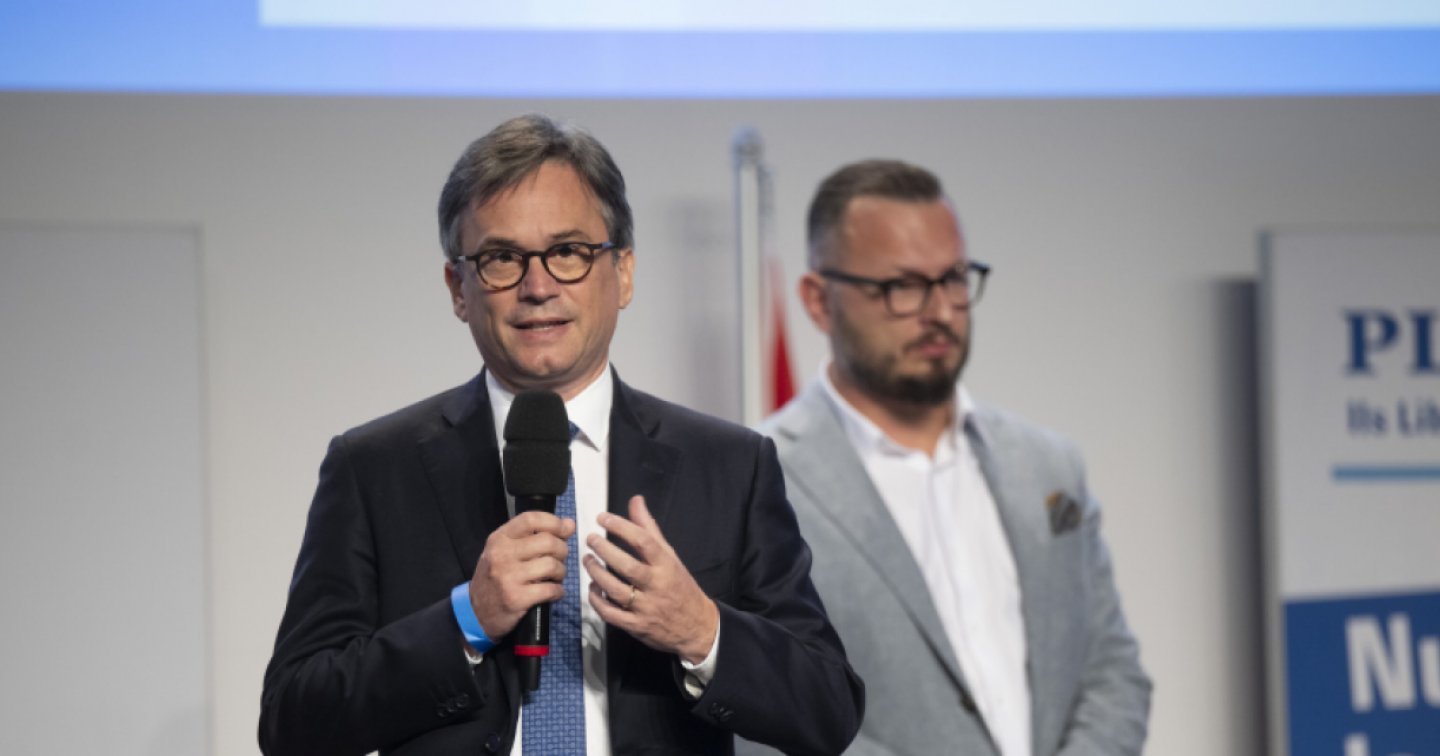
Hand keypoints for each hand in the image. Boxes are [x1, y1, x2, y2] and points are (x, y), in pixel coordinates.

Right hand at [468, 511, 574, 639]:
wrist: (476, 612)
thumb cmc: (495, 577)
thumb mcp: (507, 551)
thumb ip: (535, 536)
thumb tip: (569, 524)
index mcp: (499, 538)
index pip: (531, 519)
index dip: (554, 522)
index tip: (564, 530)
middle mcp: (502, 554)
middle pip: (548, 541)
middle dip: (562, 550)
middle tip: (559, 559)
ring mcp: (508, 577)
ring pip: (552, 565)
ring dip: (561, 572)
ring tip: (556, 577)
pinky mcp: (516, 598)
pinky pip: (551, 589)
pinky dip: (558, 591)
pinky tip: (554, 592)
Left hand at [583, 495, 719, 664]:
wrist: (697, 626)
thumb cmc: (680, 586)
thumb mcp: (670, 556)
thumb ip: (649, 529)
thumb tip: (636, 501)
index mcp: (667, 565)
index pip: (643, 541)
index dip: (621, 527)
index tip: (603, 518)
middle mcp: (657, 585)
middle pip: (627, 566)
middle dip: (605, 550)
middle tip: (590, 539)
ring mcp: (646, 608)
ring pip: (616, 590)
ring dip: (597, 574)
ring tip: (588, 560)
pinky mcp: (636, 626)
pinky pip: (611, 614)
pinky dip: (597, 600)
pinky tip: (592, 588)